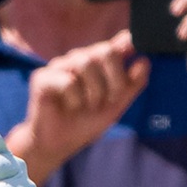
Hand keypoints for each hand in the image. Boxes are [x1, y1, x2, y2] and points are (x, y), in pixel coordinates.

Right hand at [21, 32, 146, 179]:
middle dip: (115, 79)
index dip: (128, 43)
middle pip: (105, 51)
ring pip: (85, 63)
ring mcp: (60, 66)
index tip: (134, 51)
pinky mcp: (42, 78)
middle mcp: (79, 58)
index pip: (118, 42)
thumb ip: (132, 83)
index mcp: (99, 62)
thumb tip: (144, 60)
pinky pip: (67, 81)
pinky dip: (74, 99)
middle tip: (110, 99)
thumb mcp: (117, 104)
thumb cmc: (86, 121)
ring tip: (88, 105)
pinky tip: (69, 107)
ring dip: (94, 90)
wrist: (60, 144)